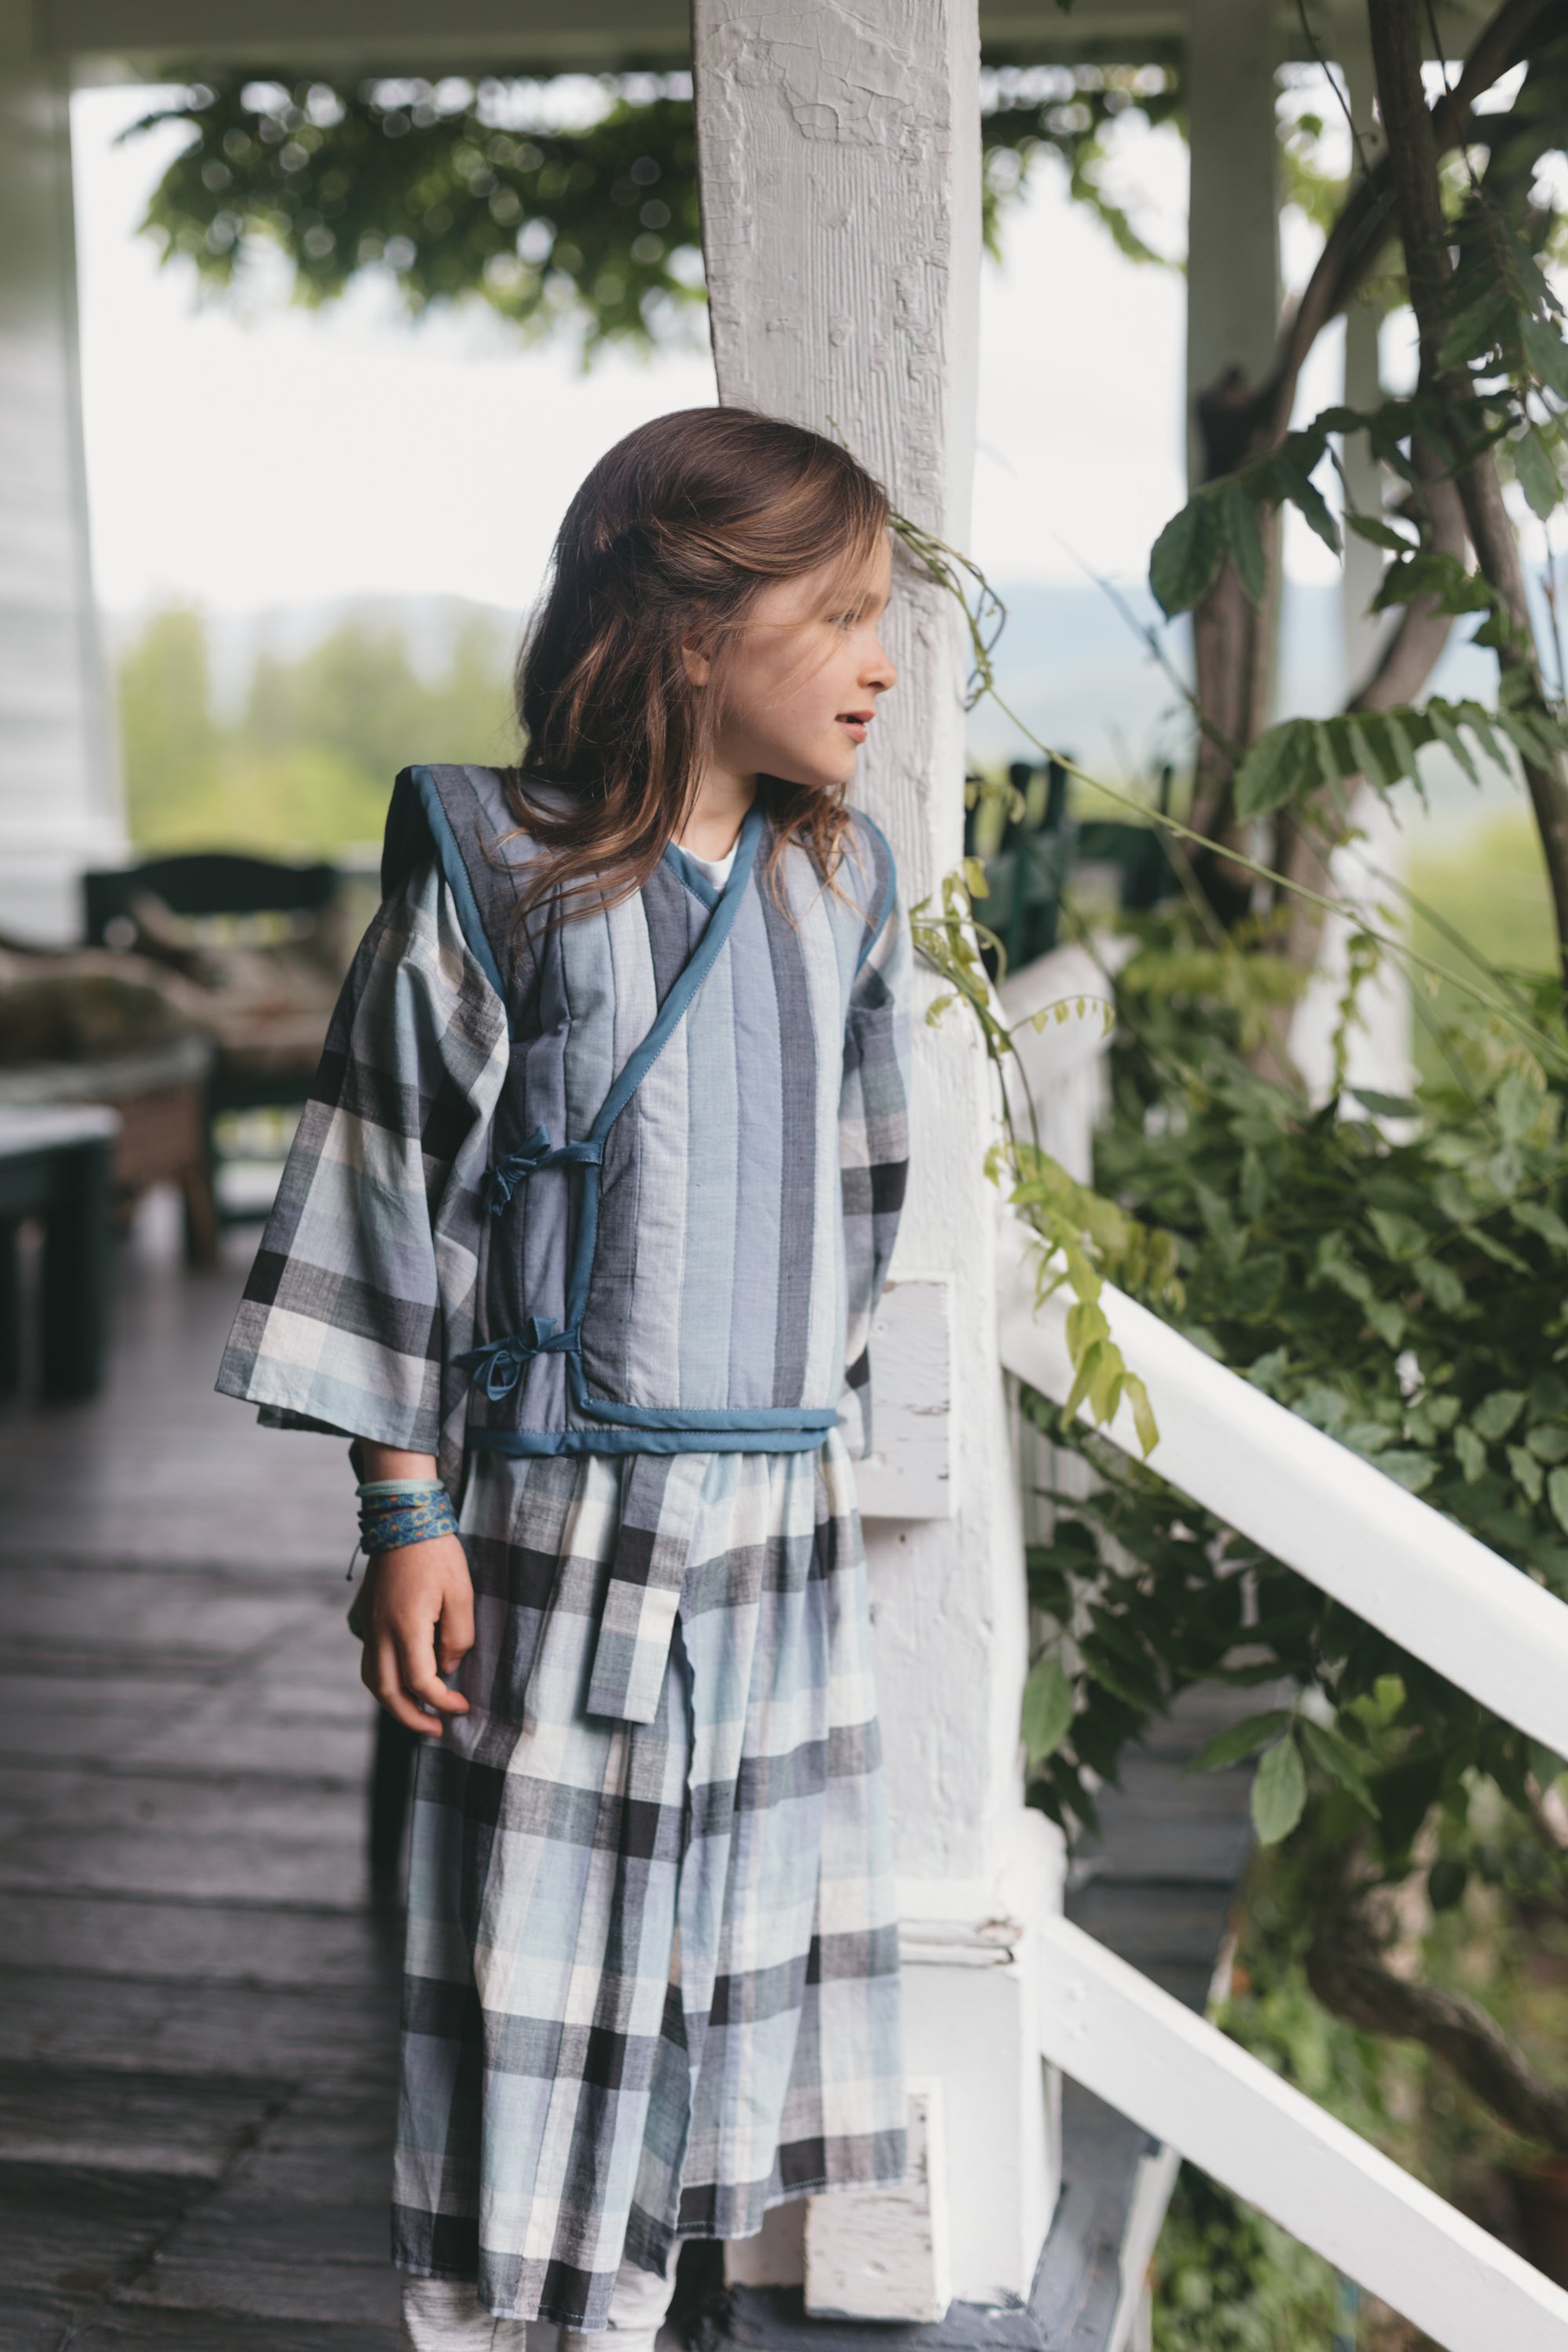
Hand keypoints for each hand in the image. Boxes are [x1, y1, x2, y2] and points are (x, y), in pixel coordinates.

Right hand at [359, 1534, 474, 1735]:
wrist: (402, 1519)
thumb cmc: (437, 1554)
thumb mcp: (462, 1593)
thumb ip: (458, 1637)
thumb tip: (447, 1667)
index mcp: (406, 1627)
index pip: (421, 1682)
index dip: (442, 1701)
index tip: (462, 1706)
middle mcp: (380, 1632)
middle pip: (387, 1692)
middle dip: (411, 1718)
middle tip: (436, 1729)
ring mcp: (370, 1625)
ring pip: (372, 1680)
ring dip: (394, 1703)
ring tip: (420, 1713)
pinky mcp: (367, 1618)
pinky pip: (370, 1662)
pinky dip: (384, 1681)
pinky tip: (405, 1680)